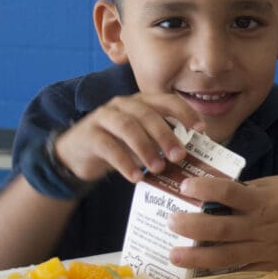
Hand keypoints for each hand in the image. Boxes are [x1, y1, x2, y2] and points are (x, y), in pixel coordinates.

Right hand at [52, 93, 203, 183]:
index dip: (185, 112)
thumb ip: (161, 144)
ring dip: (146, 148)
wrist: (77, 156)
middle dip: (166, 135)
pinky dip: (124, 163)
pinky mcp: (89, 135)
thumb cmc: (117, 147)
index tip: (200, 130)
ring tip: (158, 168)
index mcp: (140, 103)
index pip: (166, 100)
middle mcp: (122, 105)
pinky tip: (136, 177)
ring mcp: (103, 117)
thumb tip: (191, 156)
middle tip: (179, 156)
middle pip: (147, 114)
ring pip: (127, 127)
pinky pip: (108, 146)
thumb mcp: (142, 142)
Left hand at [166, 174, 277, 273]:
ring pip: (228, 256)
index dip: (206, 189)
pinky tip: (202, 277)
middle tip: (170, 222)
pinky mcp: (276, 266)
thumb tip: (211, 195)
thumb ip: (245, 192)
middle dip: (192, 226)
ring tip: (175, 254)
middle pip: (222, 228)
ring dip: (198, 257)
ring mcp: (269, 250)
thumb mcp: (274, 184)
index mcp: (264, 200)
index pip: (230, 192)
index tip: (185, 185)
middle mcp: (264, 227)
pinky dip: (223, 277)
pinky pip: (245, 274)